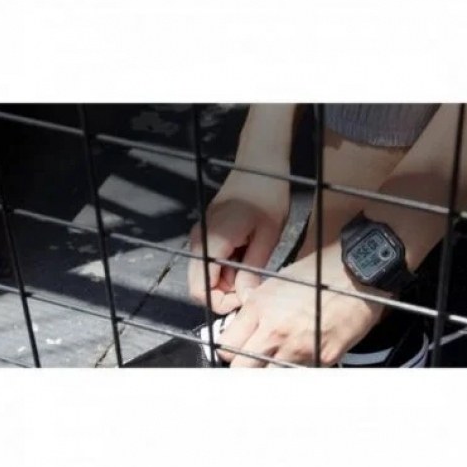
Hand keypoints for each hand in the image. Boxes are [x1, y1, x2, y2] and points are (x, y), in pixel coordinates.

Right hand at [188, 168, 289, 313]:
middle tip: (252, 283)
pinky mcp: (205, 232)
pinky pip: (209, 261)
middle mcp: (198, 241)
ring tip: (252, 265)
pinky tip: (245, 255)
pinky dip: (225, 268)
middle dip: (225, 293)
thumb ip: (252, 270)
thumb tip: (245, 299)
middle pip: (199, 285)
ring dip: (227, 280)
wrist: (258, 163)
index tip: (247, 296)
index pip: (200, 290)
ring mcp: (199, 236)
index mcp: (211, 242)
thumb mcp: (267, 236)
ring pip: (205, 274)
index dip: (222, 303)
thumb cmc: (268, 195)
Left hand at [217, 241, 388, 366]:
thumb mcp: (278, 281)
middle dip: (245, 367)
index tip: (238, 349)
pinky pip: (301, 373)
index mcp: (259, 307)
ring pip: (270, 376)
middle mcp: (274, 330)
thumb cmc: (319, 271)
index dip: (231, 350)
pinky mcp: (323, 358)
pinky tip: (304, 355)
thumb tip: (244, 322)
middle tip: (254, 361)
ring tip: (281, 358)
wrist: (358, 272)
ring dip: (271, 369)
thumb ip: (257, 305)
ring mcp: (298, 347)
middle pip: (241, 369)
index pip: (227, 347)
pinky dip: (298, 369)